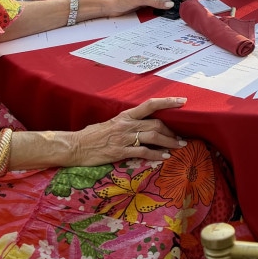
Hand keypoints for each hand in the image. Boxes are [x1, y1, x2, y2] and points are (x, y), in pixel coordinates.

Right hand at [70, 97, 187, 163]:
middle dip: (171, 131)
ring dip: (168, 142)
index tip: (182, 101)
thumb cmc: (91, 135)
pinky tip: (164, 157)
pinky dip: (156, 155)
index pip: (150, 104)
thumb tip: (141, 124)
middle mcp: (126, 124)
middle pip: (156, 123)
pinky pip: (142, 152)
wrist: (74, 146)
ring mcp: (123, 138)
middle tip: (181, 138)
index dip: (167, 102)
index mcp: (125, 115)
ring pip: (152, 137)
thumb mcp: (110, 124)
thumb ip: (126, 123)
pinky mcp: (119, 152)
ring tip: (178, 147)